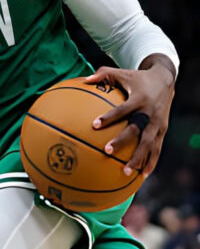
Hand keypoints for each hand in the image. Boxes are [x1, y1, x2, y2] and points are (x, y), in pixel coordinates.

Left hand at [88, 60, 175, 177]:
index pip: (123, 110)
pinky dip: (151, 161)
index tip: (94, 125)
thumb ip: (103, 74)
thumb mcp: (121, 73)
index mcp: (139, 99)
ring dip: (138, 158)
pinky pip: (157, 148)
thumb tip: (84, 79)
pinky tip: (142, 175)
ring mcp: (158, 124)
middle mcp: (149, 113)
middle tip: (106, 150)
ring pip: (148, 144)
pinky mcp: (162, 130)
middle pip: (136, 130)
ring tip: (125, 171)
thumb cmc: (137, 78)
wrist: (165, 81)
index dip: (109, 117)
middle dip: (122, 141)